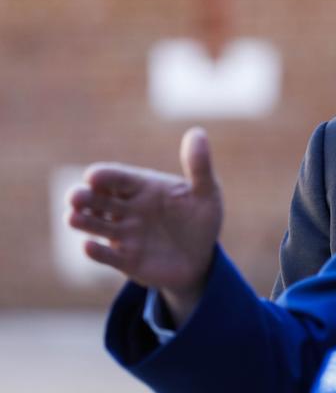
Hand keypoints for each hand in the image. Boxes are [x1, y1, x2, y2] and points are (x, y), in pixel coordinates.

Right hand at [67, 127, 223, 324]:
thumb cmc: (201, 219)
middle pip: (99, 200)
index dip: (105, 176)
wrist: (201, 258)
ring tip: (72, 217)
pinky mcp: (125, 260)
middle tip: (75, 196)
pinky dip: (96, 252)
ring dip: (83, 221)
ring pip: (96, 225)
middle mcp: (127, 209)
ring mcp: (124, 235)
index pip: (119, 178)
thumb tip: (197, 132)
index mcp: (144, 188)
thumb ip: (199, 166)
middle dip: (84, 197)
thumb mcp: (206, 192)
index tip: (93, 175)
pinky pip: (107, 256)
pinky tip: (88, 246)